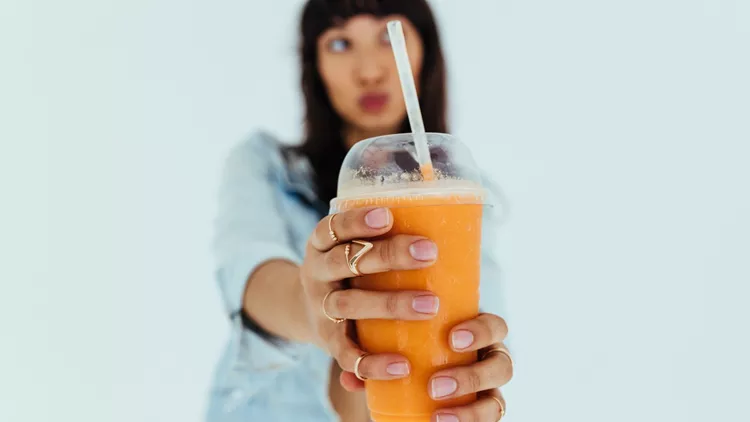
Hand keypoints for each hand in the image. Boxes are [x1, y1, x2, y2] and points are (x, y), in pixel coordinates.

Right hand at [299, 207, 439, 381]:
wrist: (306, 310)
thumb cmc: (350, 271)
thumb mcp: (353, 249)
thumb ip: (385, 240)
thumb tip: (450, 224)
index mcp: (322, 244)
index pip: (334, 226)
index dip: (357, 221)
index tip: (388, 216)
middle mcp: (317, 273)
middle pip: (345, 261)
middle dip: (387, 256)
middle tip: (429, 252)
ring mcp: (320, 308)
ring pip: (348, 304)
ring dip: (389, 304)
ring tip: (431, 306)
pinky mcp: (327, 341)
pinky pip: (345, 354)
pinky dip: (372, 362)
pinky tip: (402, 364)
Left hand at [340, 313, 512, 421]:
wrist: (417, 370)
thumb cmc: (410, 344)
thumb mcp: (399, 339)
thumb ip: (379, 347)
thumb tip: (350, 379)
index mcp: (477, 333)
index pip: (495, 327)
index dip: (480, 331)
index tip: (451, 338)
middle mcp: (489, 360)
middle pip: (503, 366)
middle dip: (473, 376)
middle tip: (435, 384)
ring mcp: (487, 389)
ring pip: (497, 402)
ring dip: (470, 411)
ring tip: (437, 416)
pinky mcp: (480, 409)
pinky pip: (486, 421)